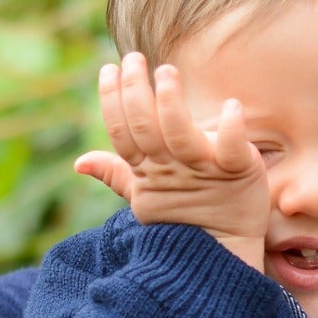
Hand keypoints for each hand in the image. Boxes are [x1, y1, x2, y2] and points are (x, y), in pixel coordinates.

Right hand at [74, 52, 268, 267]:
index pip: (123, 133)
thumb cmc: (184, 220)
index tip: (109, 69)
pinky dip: (229, 129)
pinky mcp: (238, 173)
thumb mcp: (146, 196)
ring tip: (166, 72)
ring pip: (181, 135)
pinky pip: (231, 149)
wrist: (221, 257)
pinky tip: (230, 107)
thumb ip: (116, 173)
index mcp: (148, 172)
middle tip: (135, 59)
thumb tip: (79, 162)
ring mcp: (204, 171)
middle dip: (136, 91)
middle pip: (146, 128)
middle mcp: (172, 169)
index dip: (112, 101)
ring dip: (171, 103)